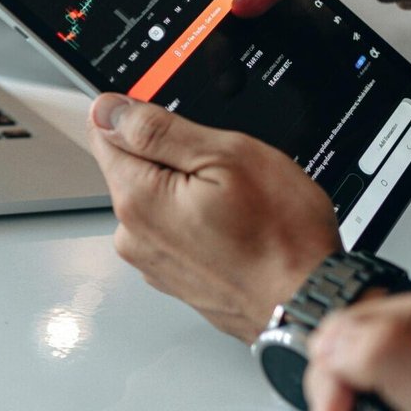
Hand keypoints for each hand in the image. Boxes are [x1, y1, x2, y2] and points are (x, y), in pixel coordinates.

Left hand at [87, 93, 340, 341]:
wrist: (306, 300)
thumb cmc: (280, 236)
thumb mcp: (226, 155)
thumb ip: (157, 130)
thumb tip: (108, 110)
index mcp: (137, 199)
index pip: (104, 132)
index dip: (140, 116)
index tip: (178, 126)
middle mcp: (133, 236)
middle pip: (134, 167)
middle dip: (174, 158)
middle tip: (225, 172)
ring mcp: (153, 262)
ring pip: (159, 199)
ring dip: (190, 192)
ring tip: (237, 207)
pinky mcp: (174, 278)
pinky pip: (177, 231)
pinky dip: (201, 223)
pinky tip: (236, 230)